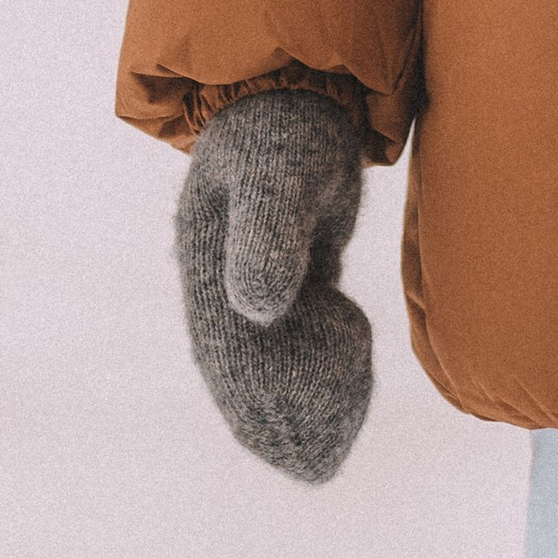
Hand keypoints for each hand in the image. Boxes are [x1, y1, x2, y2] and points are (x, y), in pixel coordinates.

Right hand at [176, 87, 372, 481]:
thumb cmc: (289, 127)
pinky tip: (348, 387)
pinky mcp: (284, 278)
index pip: (232, 354)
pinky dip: (317, 374)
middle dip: (282, 422)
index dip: (267, 402)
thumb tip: (257, 311)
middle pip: (242, 373)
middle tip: (323, 464)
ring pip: (265, 367)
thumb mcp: (281, 173)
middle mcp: (222, 283)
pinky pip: (290, 345)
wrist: (299, 93)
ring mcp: (250, 283)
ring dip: (297, 409)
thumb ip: (268, 234)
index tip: (308, 441)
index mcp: (209, 264)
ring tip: (332, 446)